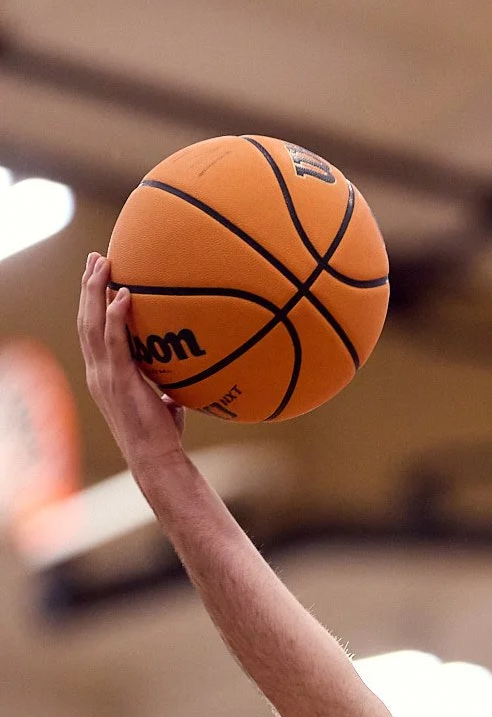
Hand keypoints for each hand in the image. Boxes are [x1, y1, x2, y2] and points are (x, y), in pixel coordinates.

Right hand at [78, 252, 185, 469]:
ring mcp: (104, 375)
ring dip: (95, 291)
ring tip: (102, 264)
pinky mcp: (119, 380)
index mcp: (103, 374)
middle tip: (95, 258)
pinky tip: (122, 296)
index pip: (92, 332)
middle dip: (88, 286)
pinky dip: (115, 316)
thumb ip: (166, 391)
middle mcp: (97, 371)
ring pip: (92, 324)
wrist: (155, 458)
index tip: (97, 278)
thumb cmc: (162, 436)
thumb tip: (181, 387)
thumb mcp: (163, 405)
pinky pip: (114, 341)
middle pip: (85, 319)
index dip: (91, 304)